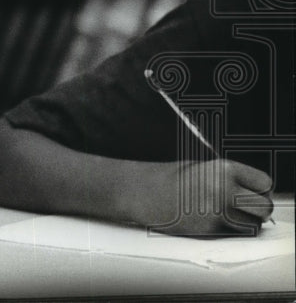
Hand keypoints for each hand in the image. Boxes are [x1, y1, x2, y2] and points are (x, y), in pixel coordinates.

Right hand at [131, 159, 273, 236]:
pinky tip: (207, 221)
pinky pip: (232, 235)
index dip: (258, 190)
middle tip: (242, 210)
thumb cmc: (169, 179)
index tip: (248, 193)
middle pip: (264, 207)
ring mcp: (216, 211)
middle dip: (257, 211)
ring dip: (244, 224)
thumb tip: (254, 198)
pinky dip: (226, 232)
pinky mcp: (208, 230)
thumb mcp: (202, 169)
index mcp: (223, 169)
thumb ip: (229, 180)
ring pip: (253, 226)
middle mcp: (224, 189)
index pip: (265, 183)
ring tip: (224, 216)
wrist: (139, 191)